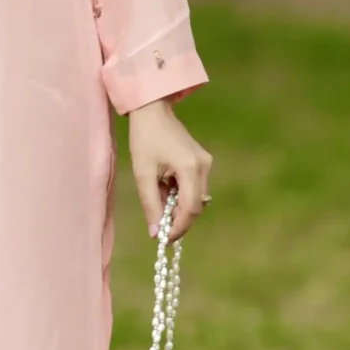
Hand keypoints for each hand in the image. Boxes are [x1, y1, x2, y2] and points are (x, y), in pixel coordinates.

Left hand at [126, 98, 211, 243]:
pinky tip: (164, 190)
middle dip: (178, 220)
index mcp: (190, 168)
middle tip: (159, 229)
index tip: (163, 239)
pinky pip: (194, 187)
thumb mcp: (143, 173)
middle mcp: (204, 166)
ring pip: (196, 198)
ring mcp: (206, 163)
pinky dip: (180, 196)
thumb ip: (150, 204)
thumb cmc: (144, 138)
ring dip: (178, 207)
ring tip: (158, 203)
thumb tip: (155, 233)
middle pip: (196, 206)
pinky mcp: (203, 161)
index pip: (190, 209)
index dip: (178, 228)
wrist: (152, 110)